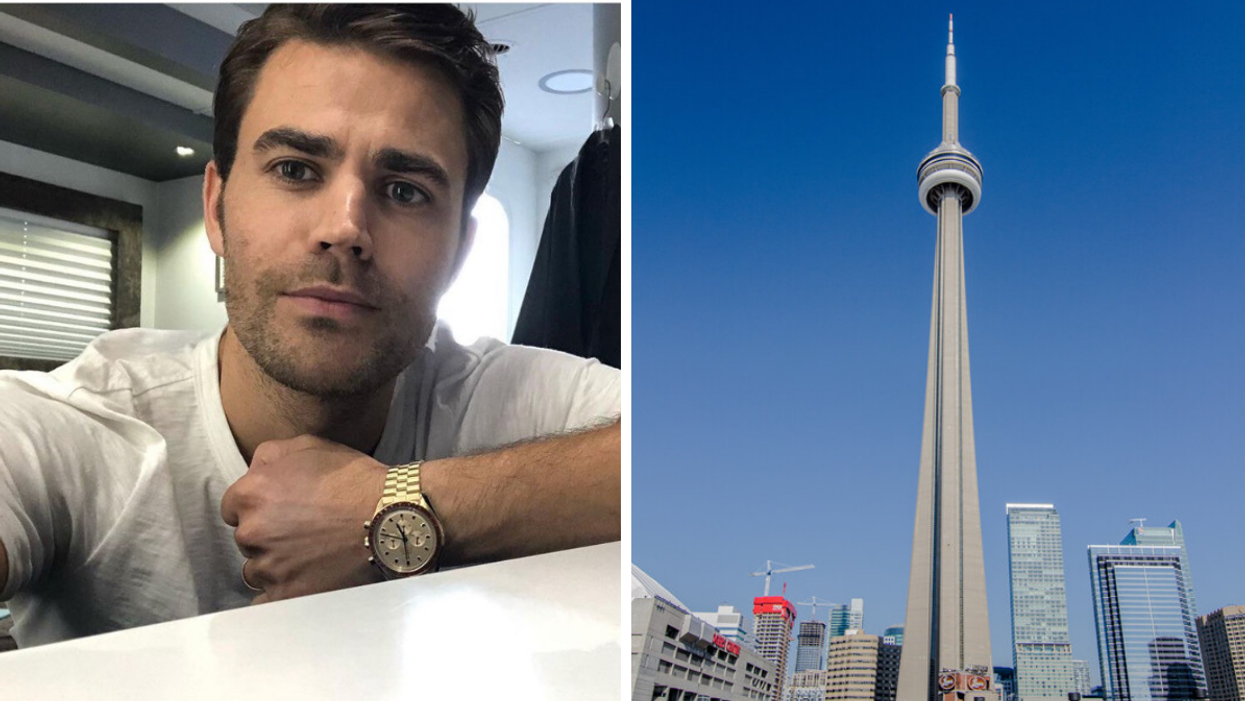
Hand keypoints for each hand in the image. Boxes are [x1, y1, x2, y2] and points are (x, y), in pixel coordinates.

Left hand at [221, 434, 386, 603]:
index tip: (279, 510)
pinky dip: (277, 594)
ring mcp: (269, 567)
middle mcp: (252, 532)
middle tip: (300, 531)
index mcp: (252, 494)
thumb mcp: (309, 446)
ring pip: (256, 570)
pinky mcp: (288, 594)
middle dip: (267, 535)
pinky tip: (296, 584)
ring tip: (308, 556)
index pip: (232, 507)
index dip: (256, 507)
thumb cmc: (353, 479)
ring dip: (274, 564)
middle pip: (245, 539)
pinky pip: (266, 602)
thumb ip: (269, 456)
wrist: (389, 514)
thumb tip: (254, 470)